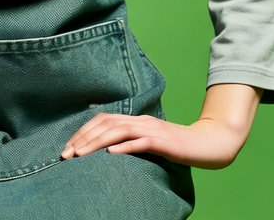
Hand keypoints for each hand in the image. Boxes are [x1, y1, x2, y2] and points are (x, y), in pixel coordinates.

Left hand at [60, 83, 261, 169]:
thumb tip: (107, 150)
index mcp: (135, 119)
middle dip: (82, 138)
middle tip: (66, 154)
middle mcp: (140, 120)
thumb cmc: (176, 146)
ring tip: (80, 154)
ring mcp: (151, 129)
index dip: (83, 132)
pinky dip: (124, 147)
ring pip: (118, 131)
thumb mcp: (149, 142)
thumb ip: (132, 141)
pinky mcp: (163, 141)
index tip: (67, 147)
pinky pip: (141, 142)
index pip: (102, 120)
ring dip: (96, 142)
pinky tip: (111, 154)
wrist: (207, 144)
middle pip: (105, 124)